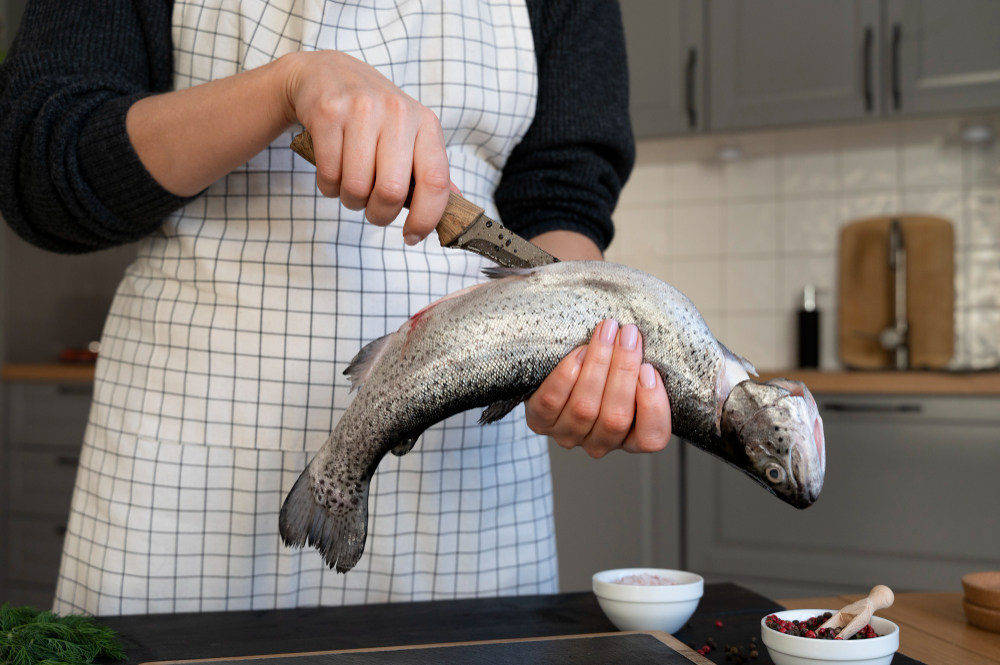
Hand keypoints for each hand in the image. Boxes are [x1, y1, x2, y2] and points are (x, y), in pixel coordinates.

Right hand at [281, 51, 450, 244]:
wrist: (325, 73)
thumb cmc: (372, 114)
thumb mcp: (409, 133)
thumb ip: (429, 170)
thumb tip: (458, 207)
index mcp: (426, 123)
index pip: (436, 182)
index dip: (425, 218)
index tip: (412, 236)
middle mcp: (398, 113)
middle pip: (392, 192)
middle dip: (379, 215)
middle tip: (373, 211)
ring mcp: (361, 110)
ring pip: (357, 187)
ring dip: (351, 201)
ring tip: (350, 188)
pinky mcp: (328, 114)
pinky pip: (329, 175)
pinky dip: (328, 188)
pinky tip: (332, 175)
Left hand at [525, 319, 671, 457]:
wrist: (555, 368)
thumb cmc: (605, 369)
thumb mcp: (631, 373)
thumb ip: (643, 368)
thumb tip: (650, 344)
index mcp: (630, 438)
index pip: (651, 438)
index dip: (653, 406)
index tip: (649, 369)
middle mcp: (599, 443)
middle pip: (616, 418)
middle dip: (624, 370)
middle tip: (629, 334)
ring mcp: (568, 435)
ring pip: (585, 408)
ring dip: (598, 365)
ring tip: (606, 333)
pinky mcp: (540, 421)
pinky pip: (552, 402)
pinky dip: (566, 376)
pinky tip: (579, 352)